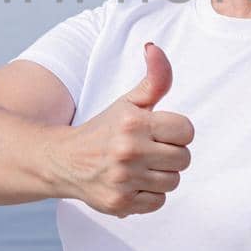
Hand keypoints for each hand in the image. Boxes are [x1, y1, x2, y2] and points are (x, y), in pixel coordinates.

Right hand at [55, 41, 193, 217]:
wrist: (64, 161)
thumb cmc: (104, 129)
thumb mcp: (129, 102)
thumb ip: (154, 78)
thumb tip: (154, 48)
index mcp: (133, 122)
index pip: (186, 130)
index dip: (176, 132)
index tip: (159, 132)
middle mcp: (128, 150)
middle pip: (183, 159)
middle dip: (170, 154)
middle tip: (149, 151)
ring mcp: (123, 179)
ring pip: (173, 181)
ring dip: (161, 176)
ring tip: (141, 167)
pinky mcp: (119, 203)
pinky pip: (158, 202)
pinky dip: (149, 195)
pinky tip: (132, 183)